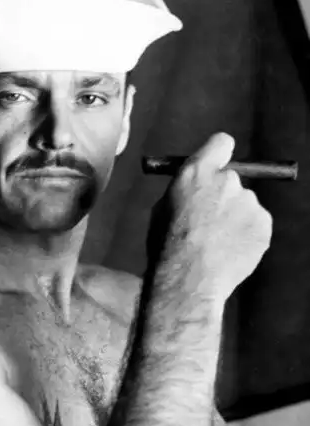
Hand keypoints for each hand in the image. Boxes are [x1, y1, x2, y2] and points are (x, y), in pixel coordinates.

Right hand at [160, 133, 271, 300]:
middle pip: (232, 179)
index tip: (216, 167)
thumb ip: (183, 192)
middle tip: (210, 221)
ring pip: (244, 206)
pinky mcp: (264, 224)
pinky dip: (245, 236)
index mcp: (196, 173)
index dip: (218, 155)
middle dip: (223, 196)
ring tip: (215, 245)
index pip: (221, 143)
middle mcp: (227, 181)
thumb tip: (193, 188)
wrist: (188, 281)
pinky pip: (255, 225)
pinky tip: (228, 253)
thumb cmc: (166, 248)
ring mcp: (249, 202)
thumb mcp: (161, 210)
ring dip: (233, 220)